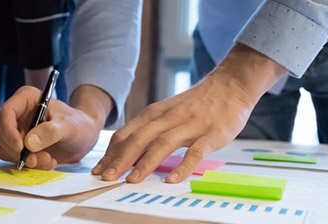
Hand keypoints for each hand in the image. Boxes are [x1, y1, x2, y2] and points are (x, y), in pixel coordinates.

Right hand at [0, 85, 111, 169]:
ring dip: (25, 160)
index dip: (9, 131)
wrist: (84, 137)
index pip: (5, 113)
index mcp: (26, 99)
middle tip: (39, 160)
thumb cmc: (78, 124)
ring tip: (48, 160)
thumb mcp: (69, 126)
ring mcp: (17, 131)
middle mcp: (18, 114)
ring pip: (6, 149)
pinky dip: (29, 165)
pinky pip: (14, 158)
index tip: (21, 147)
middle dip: (18, 151)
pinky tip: (47, 162)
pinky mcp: (20, 146)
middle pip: (2, 134)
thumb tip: (28, 143)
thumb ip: (51, 132)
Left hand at [92, 44, 287, 182]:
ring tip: (131, 180)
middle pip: (138, 139)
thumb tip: (125, 152)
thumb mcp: (166, 112)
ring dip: (145, 163)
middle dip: (120, 159)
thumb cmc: (195, 104)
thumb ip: (148, 129)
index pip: (125, 134)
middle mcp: (168, 118)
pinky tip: (171, 179)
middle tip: (106, 178)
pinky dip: (182, 166)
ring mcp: (189, 126)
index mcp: (154, 114)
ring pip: (162, 144)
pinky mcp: (211, 134)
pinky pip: (195, 152)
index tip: (97, 170)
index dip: (110, 153)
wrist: (230, 85)